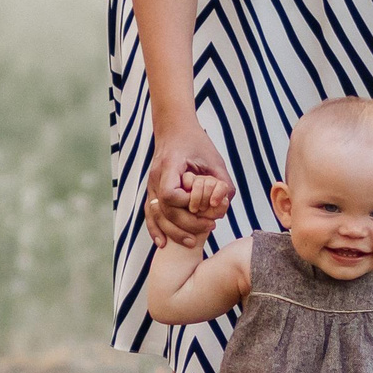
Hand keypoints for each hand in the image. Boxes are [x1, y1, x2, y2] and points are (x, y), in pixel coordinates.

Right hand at [145, 121, 234, 247]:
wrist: (174, 129)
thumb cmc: (196, 143)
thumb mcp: (214, 160)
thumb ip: (222, 183)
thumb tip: (223, 206)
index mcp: (169, 167)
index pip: (170, 195)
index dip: (187, 205)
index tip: (203, 205)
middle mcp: (156, 178)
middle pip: (164, 210)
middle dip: (186, 224)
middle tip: (209, 228)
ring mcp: (151, 185)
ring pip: (155, 215)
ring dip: (172, 232)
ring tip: (192, 242)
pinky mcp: (152, 191)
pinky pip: (149, 214)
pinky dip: (155, 229)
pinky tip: (162, 243)